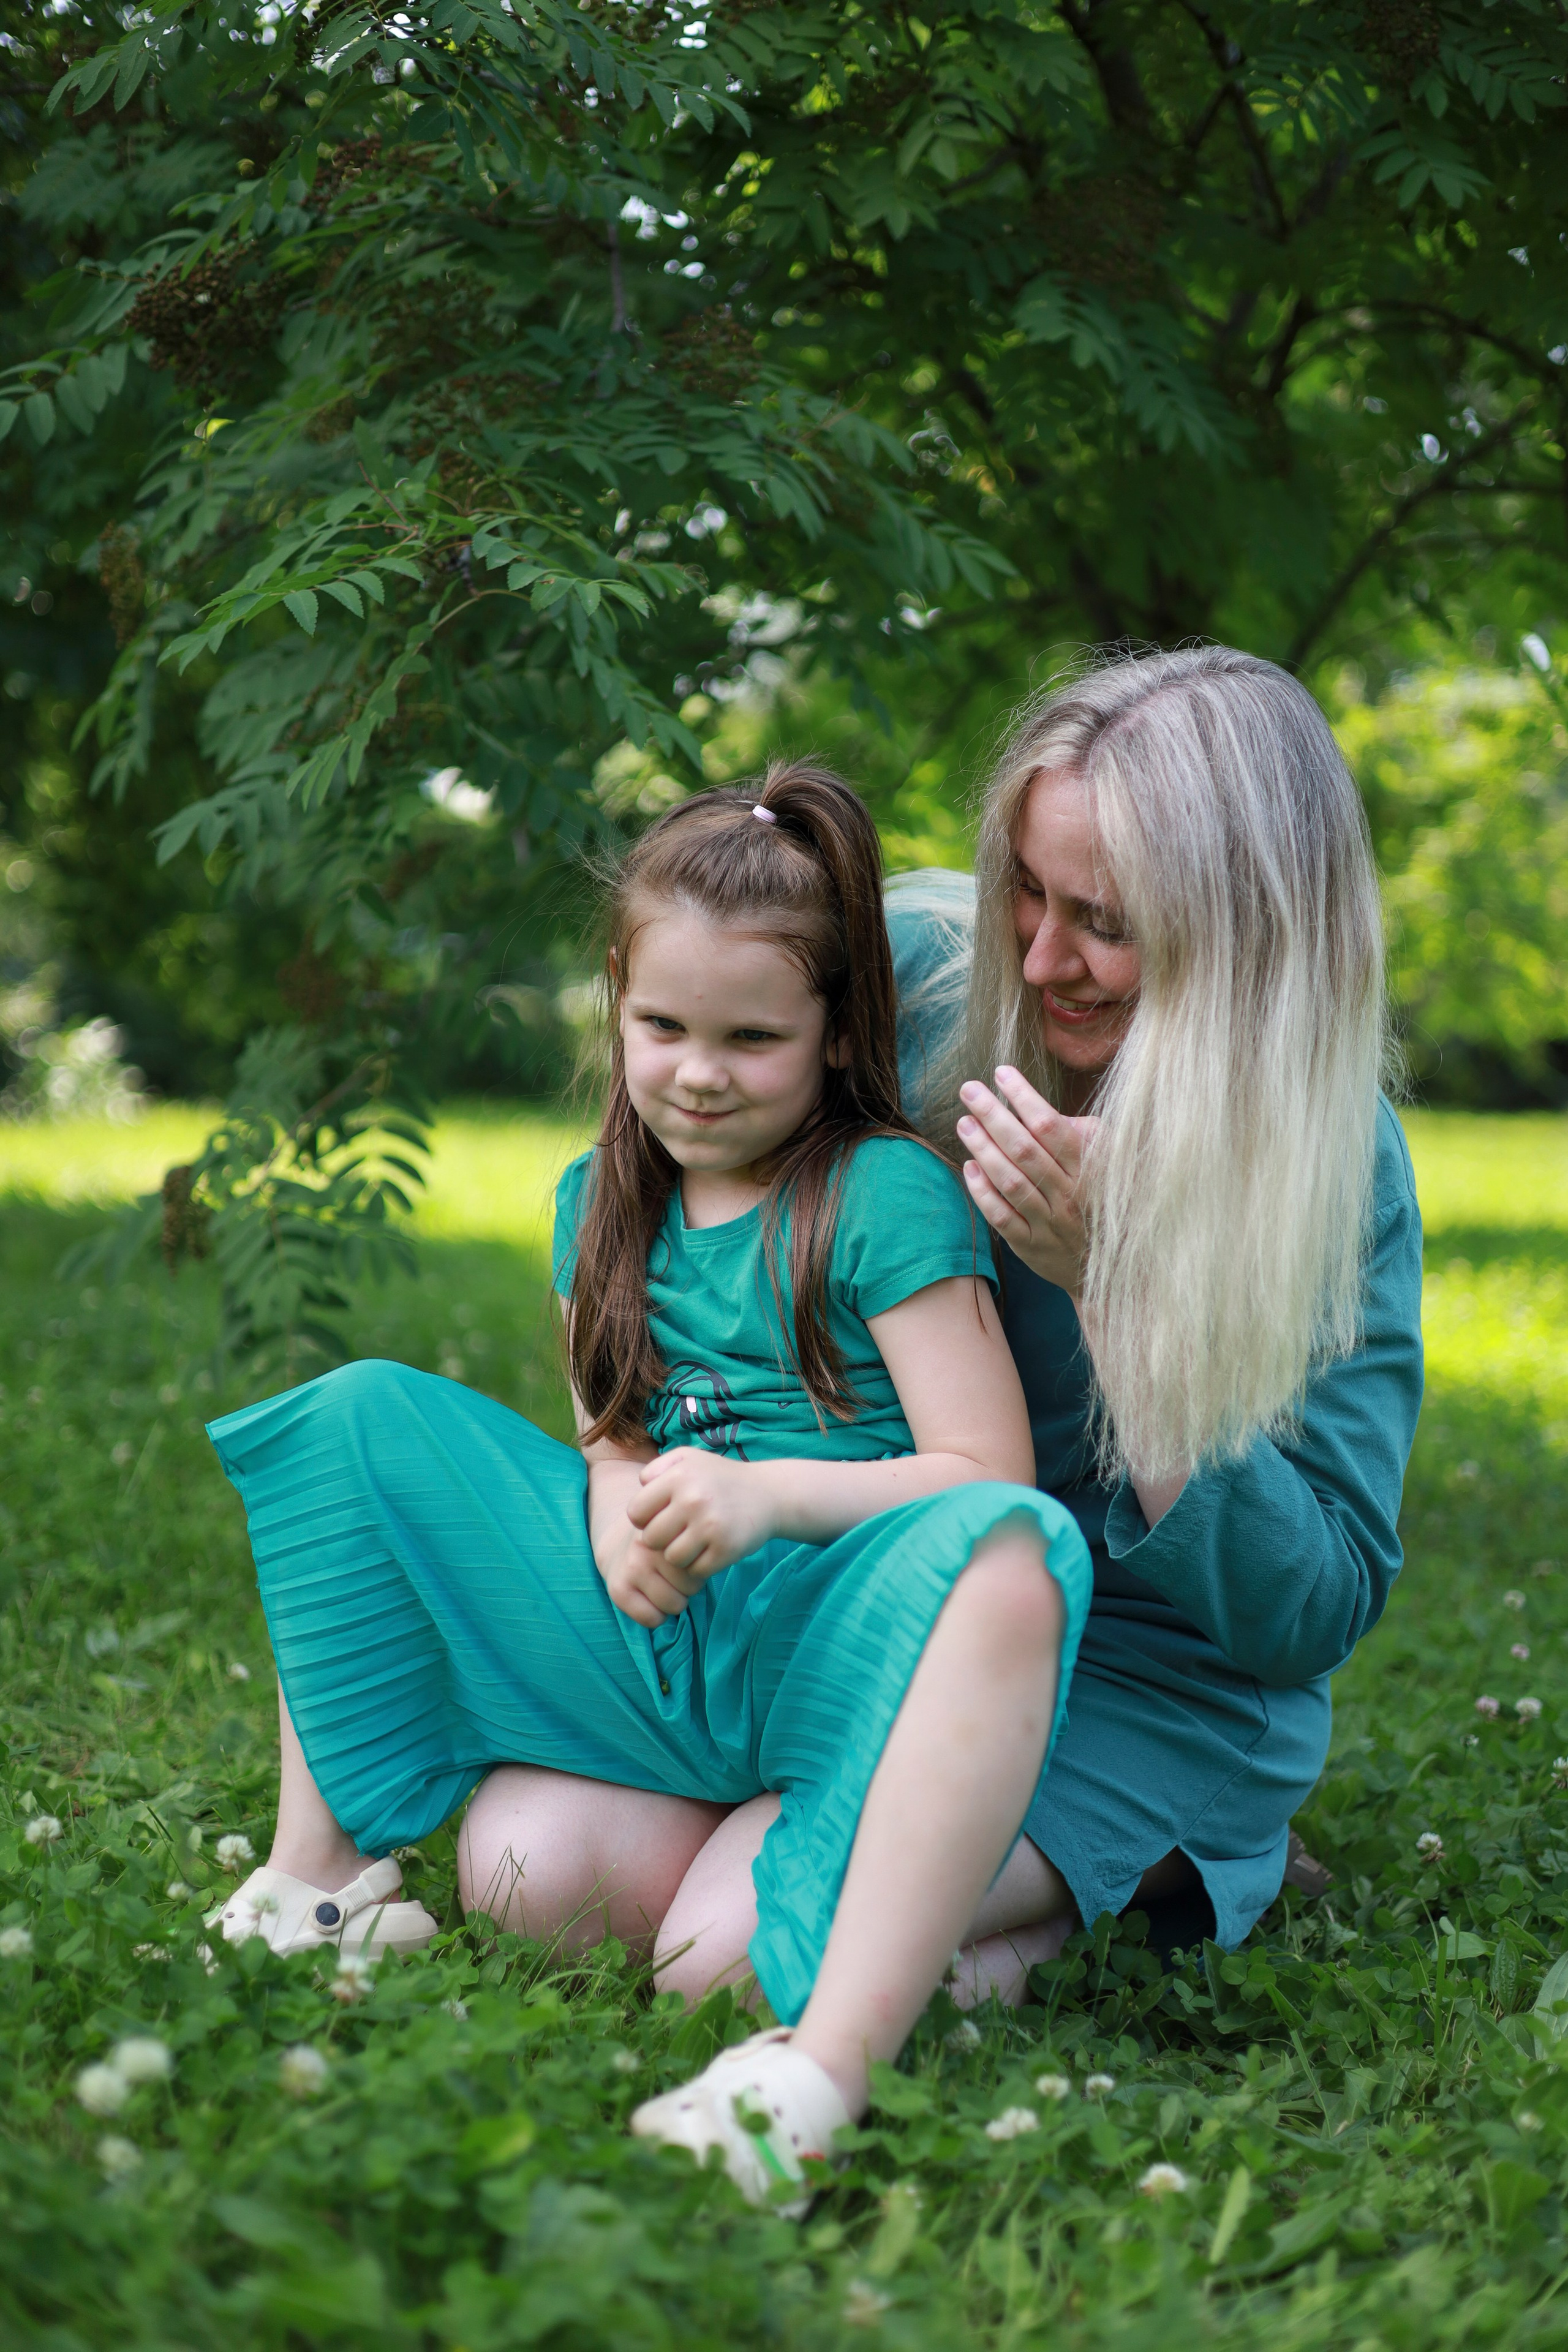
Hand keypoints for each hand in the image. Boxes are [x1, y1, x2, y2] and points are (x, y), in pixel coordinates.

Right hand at [597, 1515, 707, 1628]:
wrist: (617, 1544)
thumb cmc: (661, 1545)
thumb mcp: (680, 1534)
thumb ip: (697, 1546)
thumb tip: (706, 1569)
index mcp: (670, 1529)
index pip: (703, 1566)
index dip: (699, 1569)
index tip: (689, 1562)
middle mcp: (649, 1546)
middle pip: (691, 1587)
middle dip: (688, 1587)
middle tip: (676, 1578)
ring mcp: (633, 1567)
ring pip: (673, 1605)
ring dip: (674, 1602)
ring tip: (665, 1588)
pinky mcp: (618, 1589)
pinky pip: (650, 1619)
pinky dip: (655, 1617)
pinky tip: (651, 1601)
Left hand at [625, 1449, 776, 1584]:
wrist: (769, 1495)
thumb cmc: (720, 1478)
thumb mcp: (689, 1458)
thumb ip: (656, 1467)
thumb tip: (640, 1487)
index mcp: (678, 1476)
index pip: (635, 1514)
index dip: (645, 1519)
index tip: (661, 1516)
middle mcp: (693, 1499)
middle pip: (651, 1540)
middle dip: (662, 1539)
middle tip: (680, 1530)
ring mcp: (710, 1526)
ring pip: (671, 1558)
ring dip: (680, 1554)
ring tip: (695, 1540)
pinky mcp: (726, 1550)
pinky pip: (695, 1571)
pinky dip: (700, 1565)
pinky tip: (710, 1549)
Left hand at [956, 1065, 1096, 1299]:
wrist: (1111, 1266)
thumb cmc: (1102, 1200)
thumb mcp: (1107, 1163)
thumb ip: (1082, 1133)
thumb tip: (1041, 1109)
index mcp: (1089, 1169)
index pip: (1051, 1127)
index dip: (1024, 1097)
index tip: (1002, 1073)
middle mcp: (1069, 1195)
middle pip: (1024, 1150)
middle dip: (993, 1115)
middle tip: (969, 1090)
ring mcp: (1049, 1223)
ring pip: (1011, 1182)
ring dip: (983, 1149)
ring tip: (964, 1122)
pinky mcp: (1031, 1246)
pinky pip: (1002, 1216)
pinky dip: (983, 1191)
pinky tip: (969, 1167)